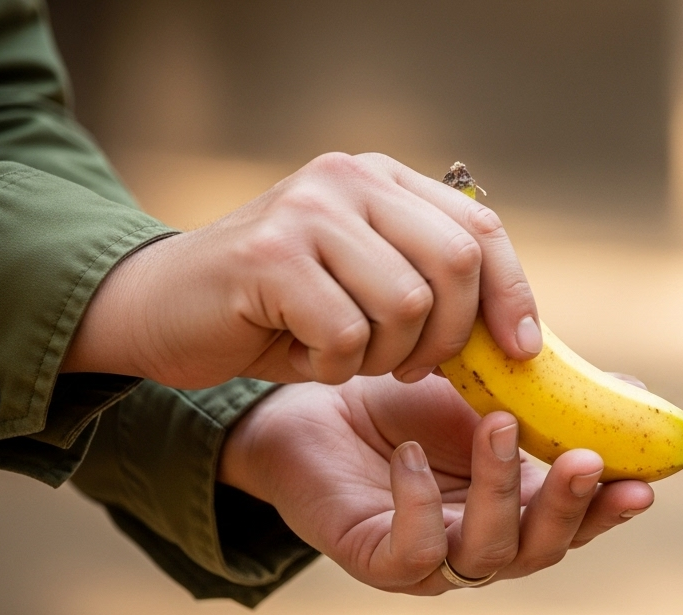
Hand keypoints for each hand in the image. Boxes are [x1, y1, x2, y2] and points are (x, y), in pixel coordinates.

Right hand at [64, 153, 541, 388]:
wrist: (161, 310)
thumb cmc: (277, 312)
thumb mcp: (367, 288)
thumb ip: (432, 289)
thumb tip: (521, 340)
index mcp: (382, 181)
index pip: (479, 229)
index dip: (511, 294)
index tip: (522, 351)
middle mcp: (348, 179)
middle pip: (456, 262)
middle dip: (449, 336)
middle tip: (409, 367)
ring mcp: (307, 210)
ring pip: (407, 303)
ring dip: (383, 355)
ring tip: (342, 355)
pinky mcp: (269, 255)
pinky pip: (347, 333)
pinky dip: (333, 366)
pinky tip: (299, 353)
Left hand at [218, 374, 654, 593]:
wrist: (317, 409)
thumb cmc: (407, 405)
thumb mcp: (491, 389)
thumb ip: (554, 397)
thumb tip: (631, 388)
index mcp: (522, 508)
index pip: (580, 521)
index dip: (612, 507)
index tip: (643, 484)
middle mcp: (486, 544)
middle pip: (542, 549)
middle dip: (568, 506)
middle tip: (585, 460)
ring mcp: (435, 561)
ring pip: (487, 551)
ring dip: (499, 489)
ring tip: (497, 423)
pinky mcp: (379, 562)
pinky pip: (414, 552)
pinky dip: (419, 504)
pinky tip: (410, 457)